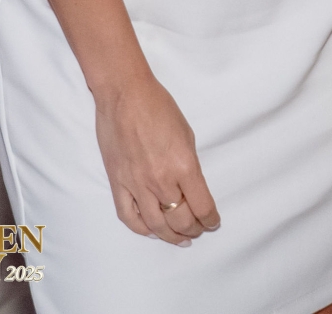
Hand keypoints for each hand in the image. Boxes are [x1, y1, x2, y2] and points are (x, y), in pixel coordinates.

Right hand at [94, 69, 219, 245]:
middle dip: (194, 229)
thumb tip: (191, 187)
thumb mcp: (187, 134)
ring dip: (171, 236)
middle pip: (181, 220)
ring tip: (180, 238)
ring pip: (156, 225)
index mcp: (183, 165)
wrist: (125, 94)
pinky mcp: (118, 184)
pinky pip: (130, 217)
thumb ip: (189, 165)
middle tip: (199, 230)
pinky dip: (142, 229)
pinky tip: (152, 231)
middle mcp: (161, 180)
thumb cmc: (158, 106)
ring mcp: (137, 184)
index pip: (202, 206)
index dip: (211, 219)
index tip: (213, 222)